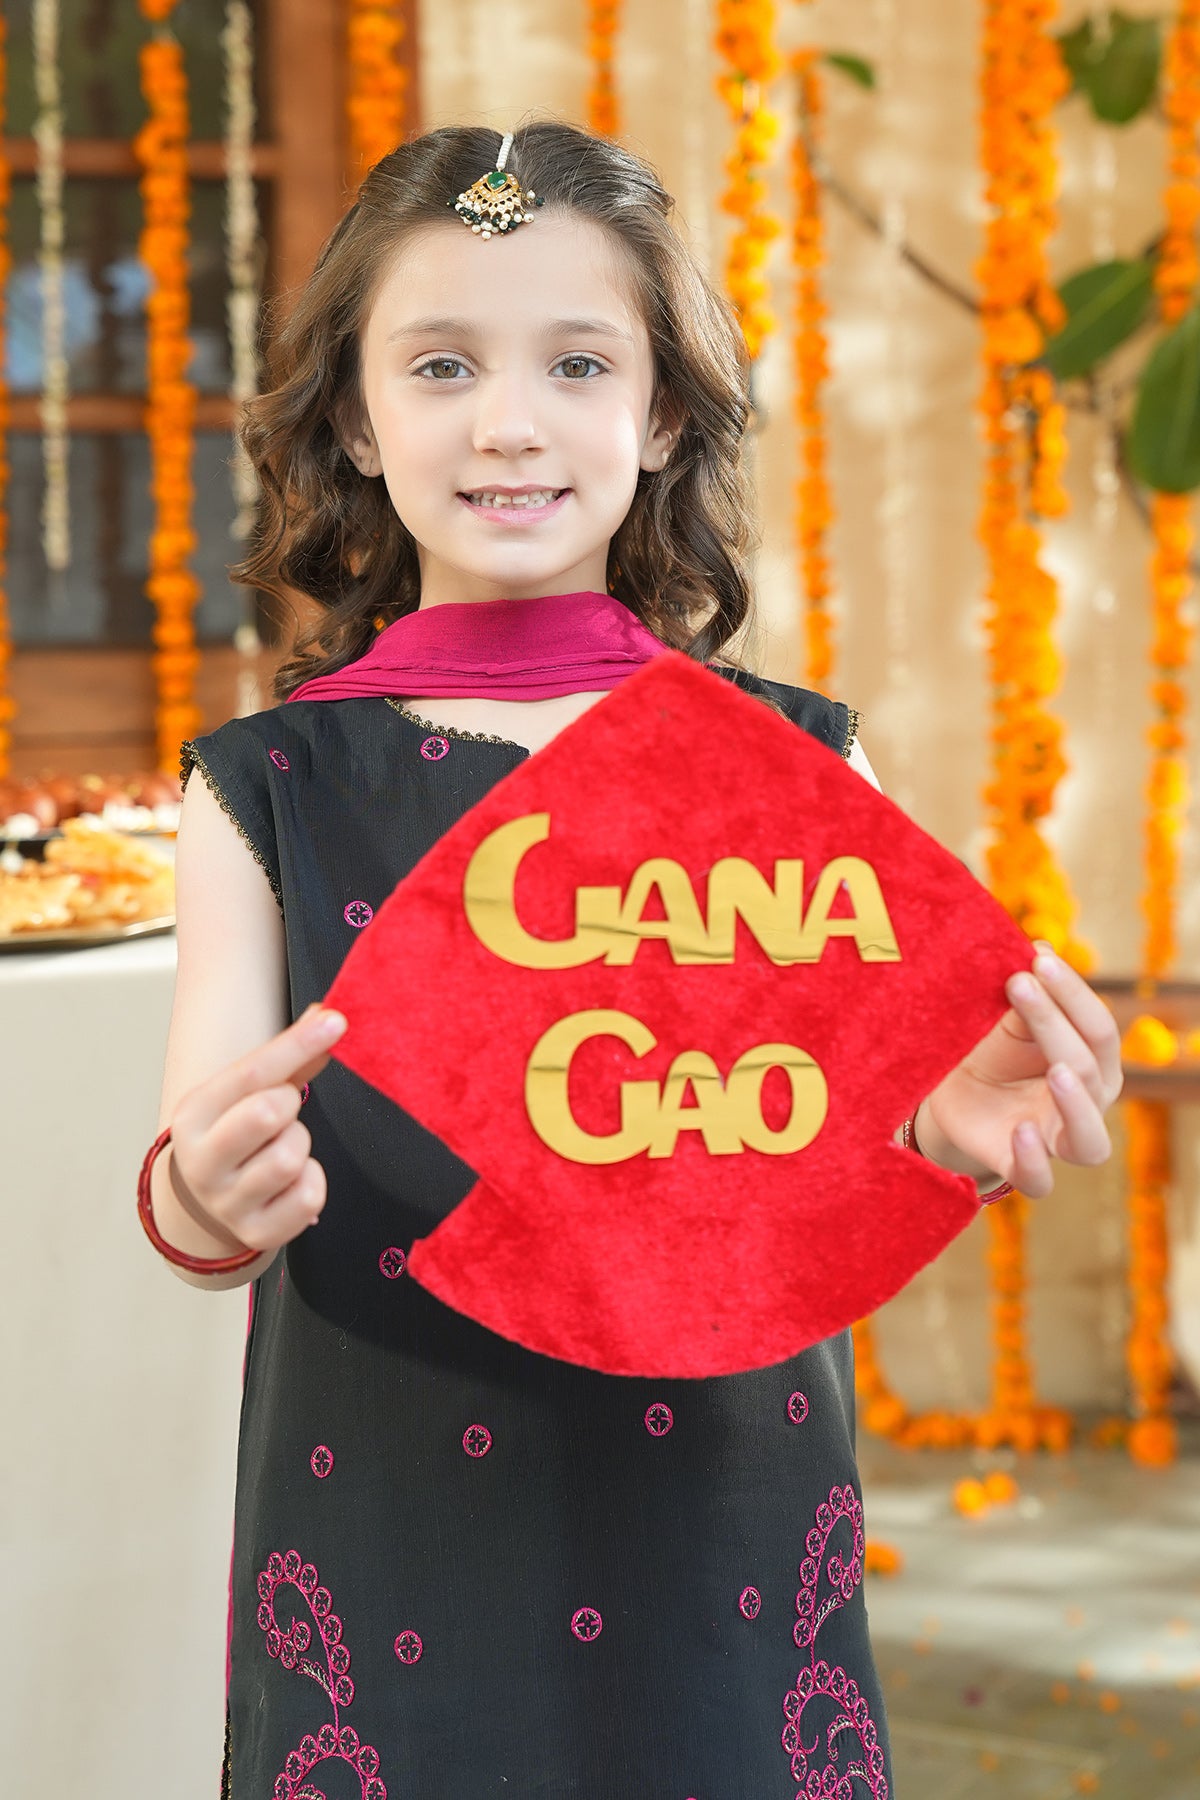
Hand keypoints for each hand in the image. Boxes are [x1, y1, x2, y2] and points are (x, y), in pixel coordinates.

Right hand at [168, 1004, 347, 1253]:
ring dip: (300, 1146)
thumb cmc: (240, 1133)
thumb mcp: (251, 1093)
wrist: (215, 1203)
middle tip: (283, 1113)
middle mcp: (200, 1162)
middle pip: (267, 1113)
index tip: (337, 1022)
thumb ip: (291, 1056)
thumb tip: (330, 1014)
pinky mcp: (256, 1233)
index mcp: (192, 1115)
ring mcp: (225, 1202)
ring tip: (283, 1147)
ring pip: (290, 1157)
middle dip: (289, 1105)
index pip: (251, 1071)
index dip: (299, 1043)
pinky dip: (312, 1182)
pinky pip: (308, 1197)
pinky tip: (294, 1179)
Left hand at [918, 945, 1122, 1198]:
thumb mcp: (1007, 1019)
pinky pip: (1041, 1180)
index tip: (1038, 958)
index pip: (1097, 1027)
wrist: (948, 1096)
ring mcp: (1056, 1140)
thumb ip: (1026, 988)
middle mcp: (1087, 1103)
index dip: (1072, 992)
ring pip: (1090, 1139)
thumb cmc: (992, 1050)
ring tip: (1057, 1071)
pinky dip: (1034, 1160)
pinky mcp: (1021, 1166)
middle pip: (1088, 1068)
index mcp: (1093, 1062)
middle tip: (1020, 984)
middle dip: (1056, 1023)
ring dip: (1077, 1104)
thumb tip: (1038, 943)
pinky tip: (1021, 1131)